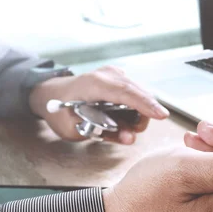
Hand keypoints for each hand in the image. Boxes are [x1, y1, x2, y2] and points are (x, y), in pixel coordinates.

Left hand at [29, 65, 168, 143]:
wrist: (51, 93)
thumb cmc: (60, 111)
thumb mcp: (74, 129)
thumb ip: (104, 133)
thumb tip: (130, 137)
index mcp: (94, 84)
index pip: (126, 93)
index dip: (145, 105)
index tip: (161, 116)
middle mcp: (108, 75)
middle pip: (139, 95)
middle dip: (141, 118)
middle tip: (128, 135)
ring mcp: (114, 74)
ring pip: (140, 96)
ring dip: (136, 116)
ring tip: (120, 130)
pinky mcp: (118, 78)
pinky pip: (134, 95)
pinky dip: (132, 110)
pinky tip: (118, 120)